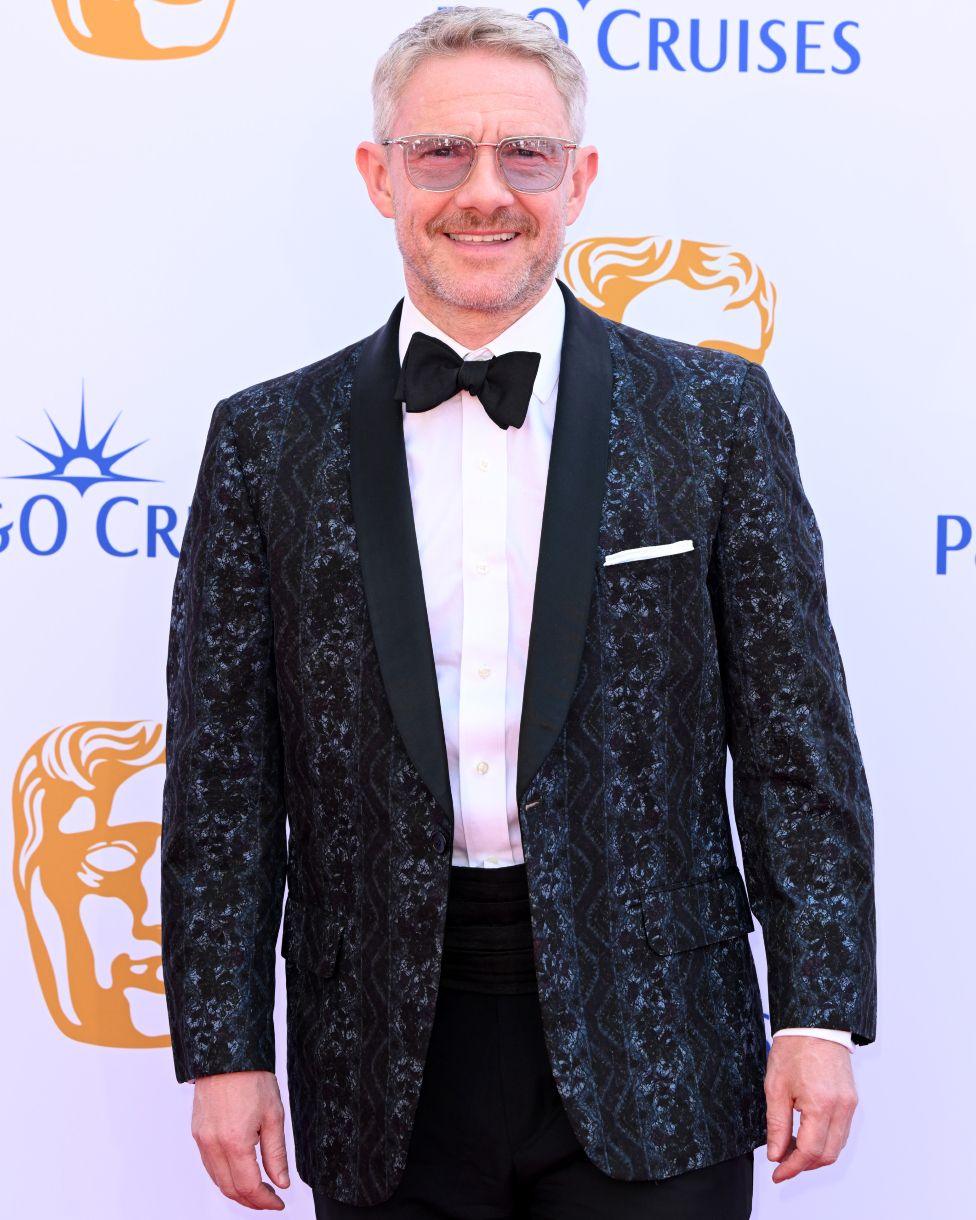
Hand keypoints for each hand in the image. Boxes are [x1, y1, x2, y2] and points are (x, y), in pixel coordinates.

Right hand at [190, 1070, 290, 1209]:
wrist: (226, 1053)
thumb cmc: (251, 1077)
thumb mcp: (274, 1115)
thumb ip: (276, 1154)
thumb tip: (281, 1182)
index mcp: (234, 1142)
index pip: (248, 1187)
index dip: (264, 1201)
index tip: (278, 1203)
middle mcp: (213, 1145)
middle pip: (230, 1189)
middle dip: (251, 1200)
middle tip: (270, 1199)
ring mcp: (201, 1140)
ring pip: (217, 1180)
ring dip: (237, 1190)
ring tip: (258, 1188)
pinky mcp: (197, 1133)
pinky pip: (209, 1165)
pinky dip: (224, 1176)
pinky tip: (239, 1171)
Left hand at [764, 1035, 858, 1181]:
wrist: (815, 1024)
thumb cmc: (794, 1049)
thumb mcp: (776, 1087)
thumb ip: (776, 1124)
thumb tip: (776, 1153)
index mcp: (821, 1105)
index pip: (809, 1152)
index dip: (792, 1167)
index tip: (778, 1173)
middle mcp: (841, 1108)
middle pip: (827, 1155)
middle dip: (804, 1164)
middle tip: (782, 1162)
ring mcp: (850, 1105)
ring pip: (837, 1146)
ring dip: (815, 1154)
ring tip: (791, 1149)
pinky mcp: (851, 1100)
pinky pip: (841, 1131)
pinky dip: (825, 1140)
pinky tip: (806, 1135)